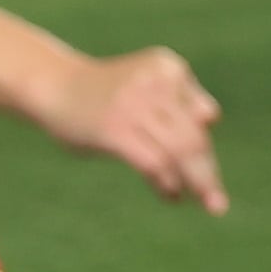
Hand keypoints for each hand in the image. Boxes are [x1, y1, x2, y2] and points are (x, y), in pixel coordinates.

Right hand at [35, 44, 229, 212]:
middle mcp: (152, 80)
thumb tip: (211, 118)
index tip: (203, 172)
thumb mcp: (150, 88)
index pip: (202, 116)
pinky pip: (154, 163)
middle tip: (217, 205)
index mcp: (166, 66)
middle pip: (193, 137)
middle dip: (207, 173)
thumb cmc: (109, 94)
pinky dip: (167, 184)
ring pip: (179, 151)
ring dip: (194, 184)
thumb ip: (180, 105)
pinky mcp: (113, 128)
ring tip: (196, 201)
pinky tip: (170, 195)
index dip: (205, 149)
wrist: (54, 86)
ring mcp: (132, 104)